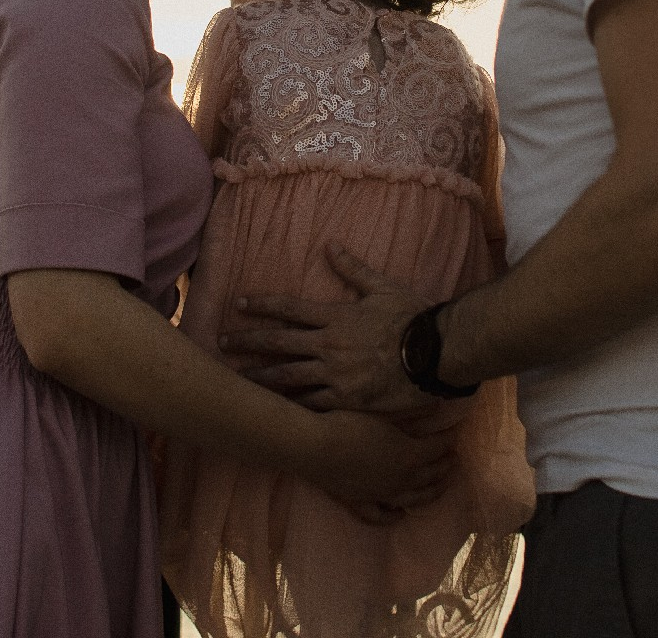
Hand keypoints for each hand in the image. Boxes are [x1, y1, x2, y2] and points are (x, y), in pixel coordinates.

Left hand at [221, 245, 434, 415]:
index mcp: (335, 317)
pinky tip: (274, 411)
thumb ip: (353, 269)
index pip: (289, 308)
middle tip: (221, 342)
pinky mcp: (347, 401)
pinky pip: (312, 406)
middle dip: (247, 341)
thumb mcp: (383, 287)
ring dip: (260, 378)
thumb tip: (331, 245)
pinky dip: (291, 407)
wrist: (436, 353)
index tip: (238, 304)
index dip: (261, 305)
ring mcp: (335, 375)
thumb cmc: (413, 318)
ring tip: (237, 381)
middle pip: (278, 343)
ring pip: (288, 377)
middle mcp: (328, 346)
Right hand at [303, 410, 454, 522]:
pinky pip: (381, 517)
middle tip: (453, 459)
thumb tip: (437, 406)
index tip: (455, 431)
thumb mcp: (384, 413)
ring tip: (441, 486)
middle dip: (445, 466)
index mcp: (410, 456)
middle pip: (431, 475)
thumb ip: (412, 413)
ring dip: (431, 493)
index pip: (437, 448)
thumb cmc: (349, 424)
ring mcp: (382, 495)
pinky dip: (394, 517)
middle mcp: (402, 480)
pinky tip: (400, 515)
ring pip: (414, 500)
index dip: (448, 439)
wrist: (315, 448)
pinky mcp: (361, 503)